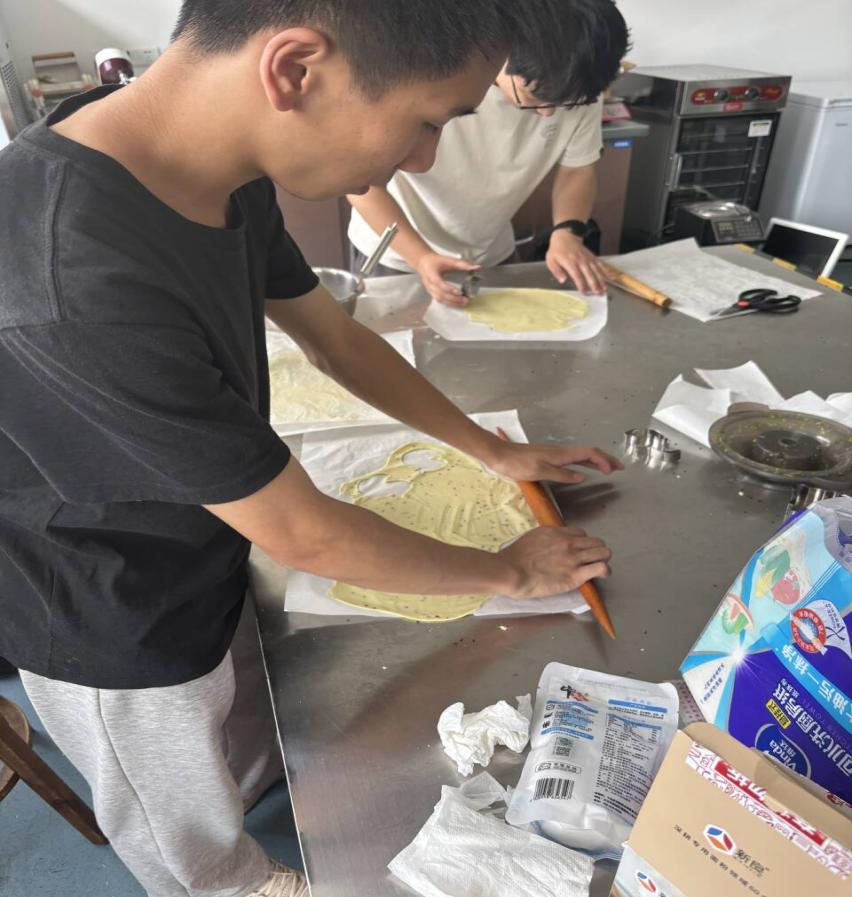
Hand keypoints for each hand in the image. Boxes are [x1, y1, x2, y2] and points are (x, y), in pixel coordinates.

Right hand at [415, 251, 480, 306]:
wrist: (424, 263)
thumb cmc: (436, 261)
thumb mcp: (449, 260)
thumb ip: (462, 264)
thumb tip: (477, 267)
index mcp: (431, 273)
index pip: (439, 283)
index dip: (448, 288)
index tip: (459, 292)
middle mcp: (429, 283)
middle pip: (440, 293)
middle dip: (453, 298)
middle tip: (465, 300)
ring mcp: (429, 289)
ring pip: (440, 299)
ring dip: (452, 302)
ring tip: (463, 303)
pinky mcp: (431, 293)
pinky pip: (439, 300)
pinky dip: (448, 303)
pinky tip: (457, 304)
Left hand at [482, 439, 623, 485]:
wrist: (500, 455)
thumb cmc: (518, 464)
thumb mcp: (540, 471)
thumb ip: (562, 474)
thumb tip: (582, 477)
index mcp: (561, 454)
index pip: (589, 453)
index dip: (603, 460)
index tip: (613, 471)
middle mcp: (561, 452)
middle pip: (589, 452)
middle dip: (605, 459)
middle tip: (620, 468)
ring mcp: (555, 454)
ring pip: (582, 455)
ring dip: (597, 461)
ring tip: (608, 468)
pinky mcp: (549, 457)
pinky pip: (573, 459)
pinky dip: (585, 463)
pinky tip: (584, 469)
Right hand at [500, 526, 610, 597]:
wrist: (511, 571)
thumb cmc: (514, 557)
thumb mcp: (531, 538)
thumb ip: (545, 540)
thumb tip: (549, 546)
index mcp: (556, 532)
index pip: (580, 533)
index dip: (581, 542)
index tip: (578, 550)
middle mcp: (568, 542)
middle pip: (596, 542)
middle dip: (596, 550)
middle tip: (592, 559)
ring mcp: (574, 558)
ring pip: (603, 552)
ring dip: (603, 559)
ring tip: (600, 567)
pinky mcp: (576, 575)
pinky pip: (601, 568)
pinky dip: (604, 571)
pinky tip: (601, 575)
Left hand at [546, 229, 607, 294]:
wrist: (565, 235)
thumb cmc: (557, 249)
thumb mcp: (550, 260)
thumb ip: (556, 271)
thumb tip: (562, 281)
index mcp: (570, 262)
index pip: (577, 275)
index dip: (581, 284)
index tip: (584, 292)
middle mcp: (580, 260)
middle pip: (589, 273)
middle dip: (594, 284)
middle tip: (598, 293)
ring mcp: (587, 258)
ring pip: (596, 269)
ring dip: (601, 279)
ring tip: (605, 288)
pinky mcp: (591, 256)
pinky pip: (600, 263)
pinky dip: (606, 270)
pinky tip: (611, 277)